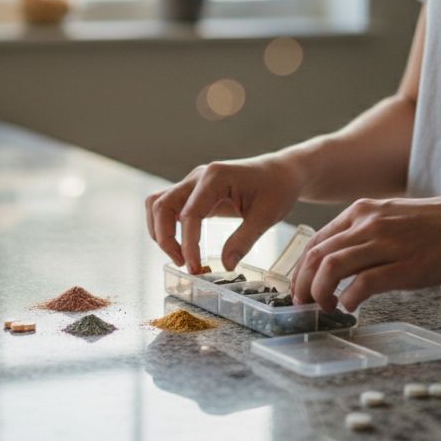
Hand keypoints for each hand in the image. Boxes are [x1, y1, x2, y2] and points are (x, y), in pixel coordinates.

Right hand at [145, 156, 307, 272]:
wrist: (282, 173)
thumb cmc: (277, 189)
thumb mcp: (266, 216)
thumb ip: (244, 240)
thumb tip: (226, 266)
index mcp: (216, 177)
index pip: (190, 214)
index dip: (189, 244)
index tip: (195, 268)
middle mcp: (198, 176)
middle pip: (162, 205)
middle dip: (165, 238)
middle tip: (183, 264)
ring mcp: (193, 182)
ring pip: (157, 204)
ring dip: (159, 231)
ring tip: (179, 257)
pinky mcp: (194, 191)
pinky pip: (167, 206)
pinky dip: (166, 226)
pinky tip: (181, 245)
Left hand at [291, 195, 440, 311]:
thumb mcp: (394, 218)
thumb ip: (367, 234)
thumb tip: (344, 261)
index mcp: (363, 211)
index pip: (316, 240)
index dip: (300, 267)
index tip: (298, 287)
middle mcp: (369, 223)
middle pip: (316, 255)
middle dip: (301, 283)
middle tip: (301, 304)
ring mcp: (386, 243)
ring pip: (331, 267)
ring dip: (319, 293)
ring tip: (323, 309)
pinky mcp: (405, 266)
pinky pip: (363, 284)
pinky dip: (348, 299)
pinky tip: (349, 308)